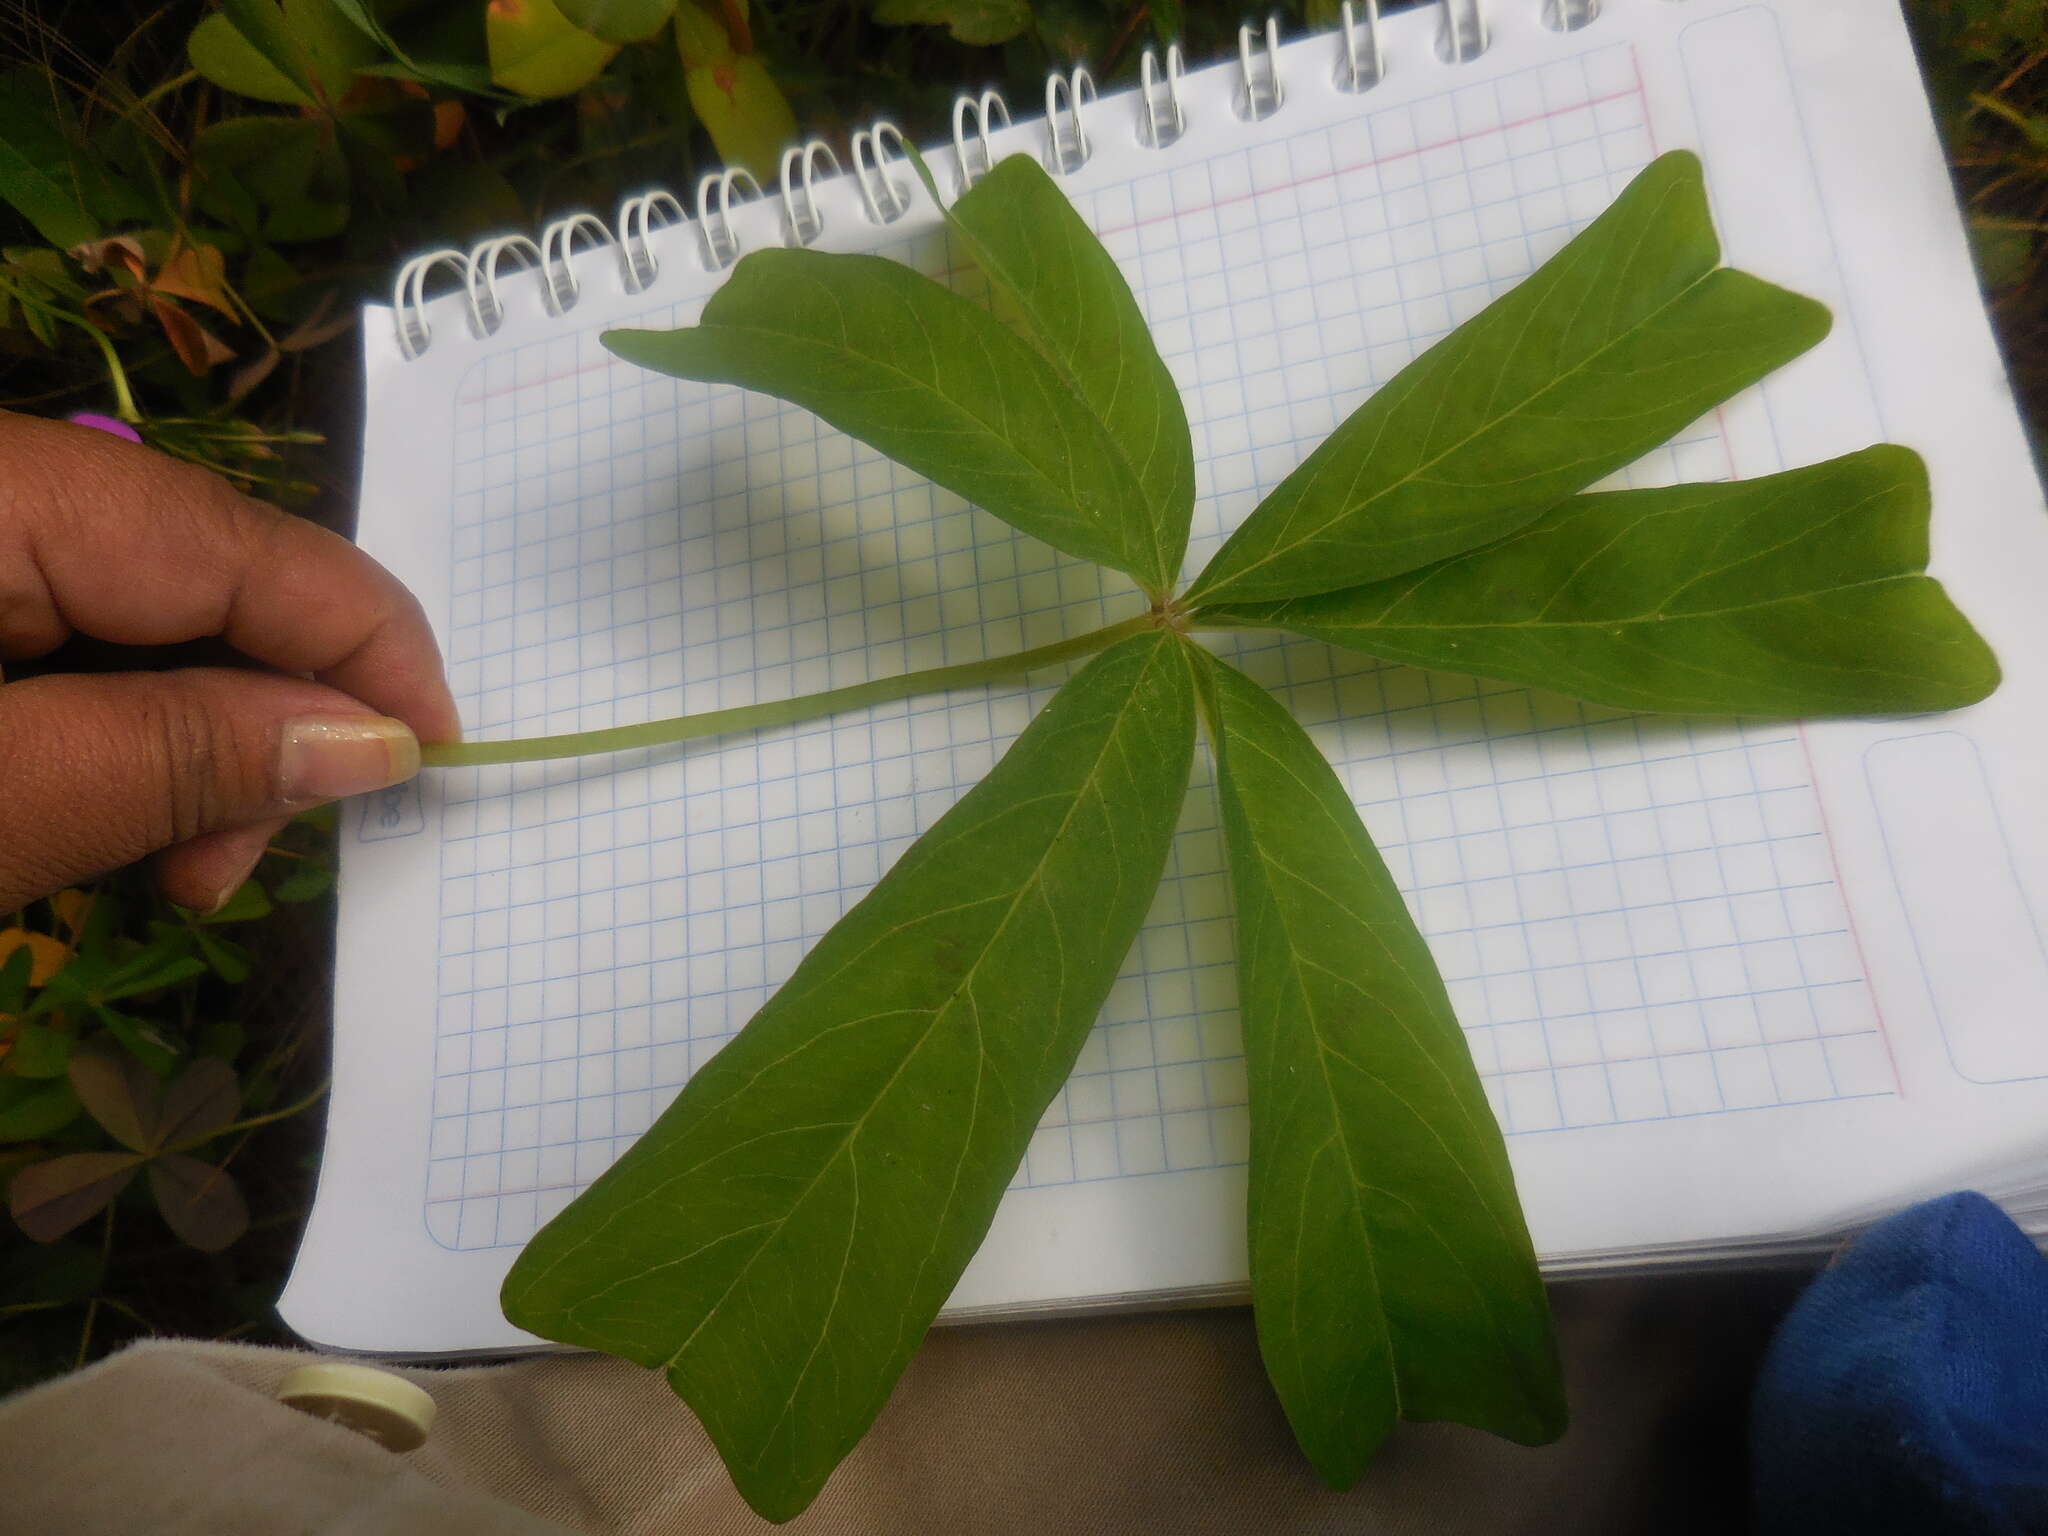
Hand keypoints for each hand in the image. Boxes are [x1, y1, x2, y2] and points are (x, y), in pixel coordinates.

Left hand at [0, 411, 458, 913]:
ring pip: (139, 602)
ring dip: (187, 733)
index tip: (440, 755)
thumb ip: (174, 759)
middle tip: (234, 863)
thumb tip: (374, 742)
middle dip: (259, 713)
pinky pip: (65, 620)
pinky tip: (100, 802)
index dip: (365, 647)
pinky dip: (107, 717)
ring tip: (172, 864)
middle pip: (199, 569)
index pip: (240, 546)